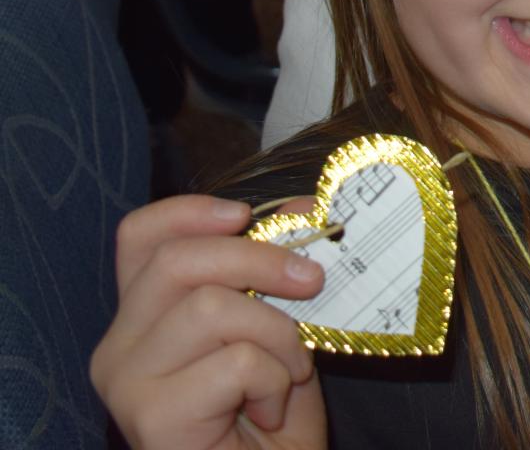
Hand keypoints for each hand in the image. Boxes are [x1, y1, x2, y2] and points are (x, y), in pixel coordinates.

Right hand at [90, 195, 326, 449]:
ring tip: (290, 373)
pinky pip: (235, 362)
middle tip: (313, 280)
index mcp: (144, 317)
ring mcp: (127, 382)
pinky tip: (268, 412)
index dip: (190, 211)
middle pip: (177, 260)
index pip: (139, 237)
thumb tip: (302, 211)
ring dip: (277, 335)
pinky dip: (274, 380)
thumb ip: (275, 275)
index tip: (246, 214)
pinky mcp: (151, 416)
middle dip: (259, 259)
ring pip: (210, 307)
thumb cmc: (266, 416)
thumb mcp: (278, 329)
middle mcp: (120, 345)